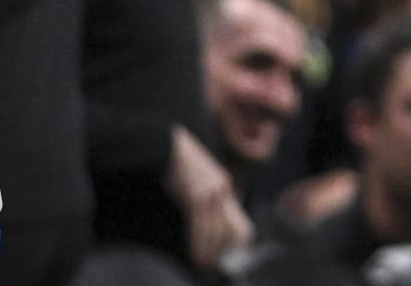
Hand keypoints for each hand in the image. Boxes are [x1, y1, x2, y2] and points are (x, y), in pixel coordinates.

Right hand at [164, 125, 252, 268]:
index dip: (234, 243)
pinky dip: (198, 245)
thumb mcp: (200, 180)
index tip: (223, 255)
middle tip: (212, 264)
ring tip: (202, 264)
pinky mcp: (197, 196)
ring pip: (215, 233)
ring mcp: (211, 193)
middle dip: (223, 251)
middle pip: (232, 231)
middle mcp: (223, 190)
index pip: (241, 223)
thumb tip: (206, 225)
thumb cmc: (180, 165)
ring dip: (209, 253)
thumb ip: (207, 197)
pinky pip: (200, 228)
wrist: (168, 146)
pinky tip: (194, 255)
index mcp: (225, 186)